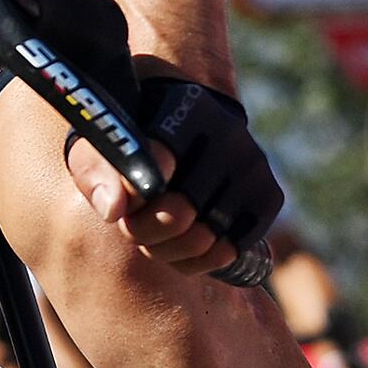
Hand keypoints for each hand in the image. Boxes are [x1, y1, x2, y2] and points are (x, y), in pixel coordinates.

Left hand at [60, 74, 284, 282]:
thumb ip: (96, 171)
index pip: (155, 166)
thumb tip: (116, 210)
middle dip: (146, 232)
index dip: (135, 198)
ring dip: (173, 251)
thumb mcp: (103, 145)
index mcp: (183, 108)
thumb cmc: (134, 140)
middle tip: (134, 228)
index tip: (127, 203)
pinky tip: (188, 244)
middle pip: (178, 214)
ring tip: (157, 236)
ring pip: (206, 239)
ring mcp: (253, 163)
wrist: (189, 125)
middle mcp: (227, 131)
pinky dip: (205, 259)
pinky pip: (233, 249)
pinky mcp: (270, 194)